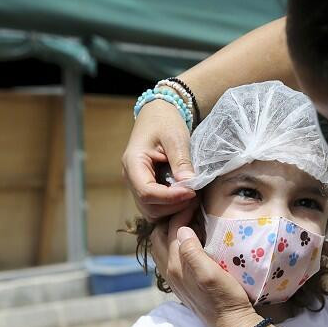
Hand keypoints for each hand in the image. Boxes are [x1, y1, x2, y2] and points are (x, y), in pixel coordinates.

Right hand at [121, 100, 196, 221]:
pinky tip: (187, 197)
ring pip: (152, 211)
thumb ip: (181, 161)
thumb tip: (189, 185)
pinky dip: (172, 208)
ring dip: (174, 210)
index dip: (170, 198)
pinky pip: (157, 207)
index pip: (147, 192)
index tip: (192, 192)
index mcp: (133, 164)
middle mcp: (131, 178)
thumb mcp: (176, 138)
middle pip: (149, 206)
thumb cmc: (165, 122)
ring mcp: (137, 185)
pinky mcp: (147, 189)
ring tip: (193, 196)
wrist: (158, 115)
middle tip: (196, 195)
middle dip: (174, 206)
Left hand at [150, 203, 259, 326]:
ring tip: (188, 219)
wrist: (232, 326)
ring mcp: (176, 279)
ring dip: (170, 231)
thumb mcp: (211, 273)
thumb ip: (192, 252)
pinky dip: (175, 243)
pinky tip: (191, 241)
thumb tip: (181, 229)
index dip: (182, 212)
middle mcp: (171, 272)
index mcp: (175, 266)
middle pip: (159, 237)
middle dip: (170, 218)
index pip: (171, 230)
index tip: (196, 200)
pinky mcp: (185, 284)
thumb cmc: (225, 299)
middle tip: (189, 207)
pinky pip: (171, 257)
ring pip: (162, 247)